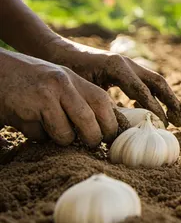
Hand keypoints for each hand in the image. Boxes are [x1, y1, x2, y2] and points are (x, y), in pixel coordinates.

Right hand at [0, 49, 127, 146]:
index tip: (111, 137)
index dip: (110, 122)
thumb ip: (77, 97)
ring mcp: (44, 95)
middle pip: (89, 120)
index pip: (102, 101)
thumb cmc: (27, 81)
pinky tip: (29, 124)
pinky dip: (38, 136)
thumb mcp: (56, 81)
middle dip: (92, 138)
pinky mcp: (27, 109)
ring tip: (52, 131)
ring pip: (65, 133)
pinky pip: (41, 135)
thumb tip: (103, 125)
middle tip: (90, 144)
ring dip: (62, 140)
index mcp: (72, 78)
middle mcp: (61, 84)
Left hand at [39, 37, 180, 126]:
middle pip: (158, 82)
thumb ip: (103, 105)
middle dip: (172, 101)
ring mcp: (128, 64)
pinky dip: (154, 96)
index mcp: (118, 67)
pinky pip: (146, 82)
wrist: (55, 51)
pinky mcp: (124, 69)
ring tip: (177, 117)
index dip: (156, 109)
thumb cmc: (65, 71)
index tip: (164, 124)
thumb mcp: (83, 90)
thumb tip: (119, 127)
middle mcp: (128, 63)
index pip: (143, 92)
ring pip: (155, 82)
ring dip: (167, 99)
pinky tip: (152, 111)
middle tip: (180, 120)